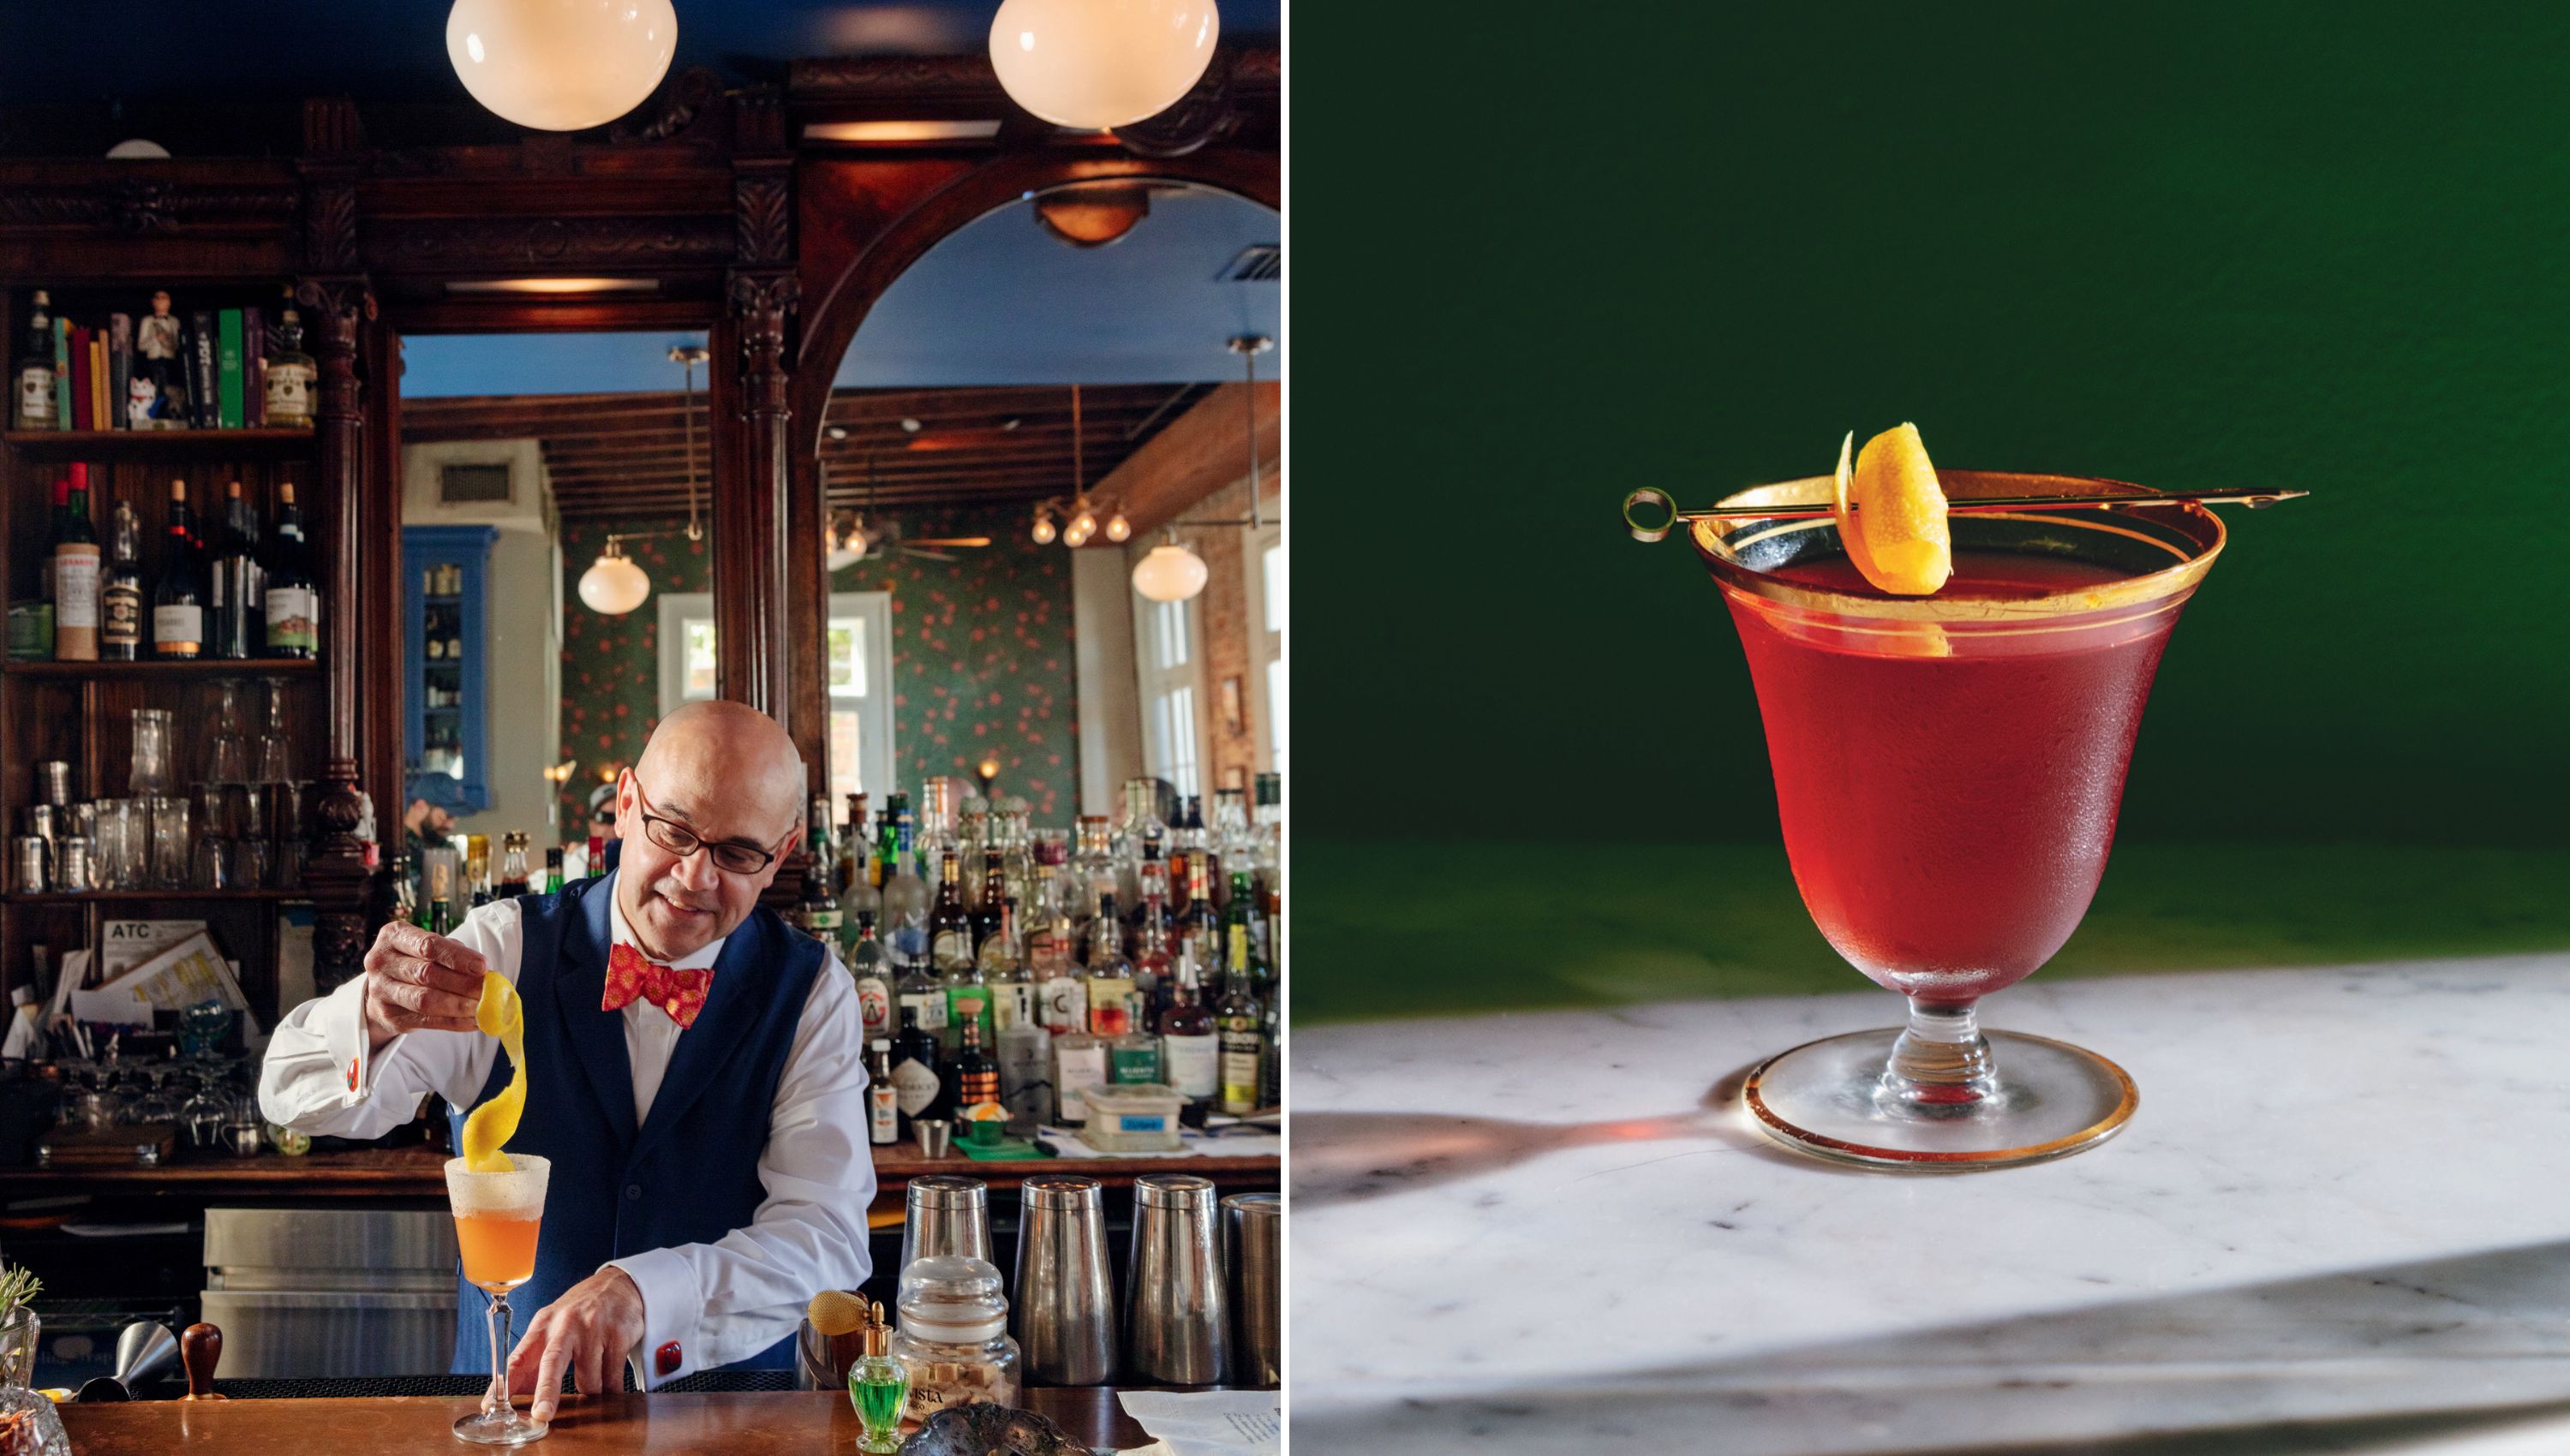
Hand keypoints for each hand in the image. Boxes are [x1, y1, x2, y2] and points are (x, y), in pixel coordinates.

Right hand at [359, 921, 486, 1051]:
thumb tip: (486, 974)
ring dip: (459, 1006)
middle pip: (426, 974)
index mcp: (394, 936)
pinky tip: (474, 1022)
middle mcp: (381, 961)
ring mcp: (380, 990)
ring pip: (424, 1000)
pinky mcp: (388, 1015)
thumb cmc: (416, 960)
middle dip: (462, 984)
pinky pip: (426, 1021)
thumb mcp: (431, 949)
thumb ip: (455, 955)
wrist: (384, 987)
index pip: (428, 945)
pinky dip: (454, 1023)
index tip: (483, 967)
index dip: (458, 957)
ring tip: (483, 1008)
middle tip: (488, 992)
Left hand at [509, 1266, 644, 1420]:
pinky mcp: (618, 1335)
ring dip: (591, 1392)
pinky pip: (613, 1378)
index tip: (491, 1405)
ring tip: (595, 1380)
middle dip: (546, 1391)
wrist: (618, 1285)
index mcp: (543, 1326)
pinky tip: (612, 1382)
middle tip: (542, 1414)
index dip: (505, 1383)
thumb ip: (536, 1358)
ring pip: (589, 1380)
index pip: (517, 1358)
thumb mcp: (553, 1327)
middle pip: (552, 1362)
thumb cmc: (580, 1313)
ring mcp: (594, 1328)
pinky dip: (611, 1389)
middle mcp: (566, 1325)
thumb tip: (517, 1394)